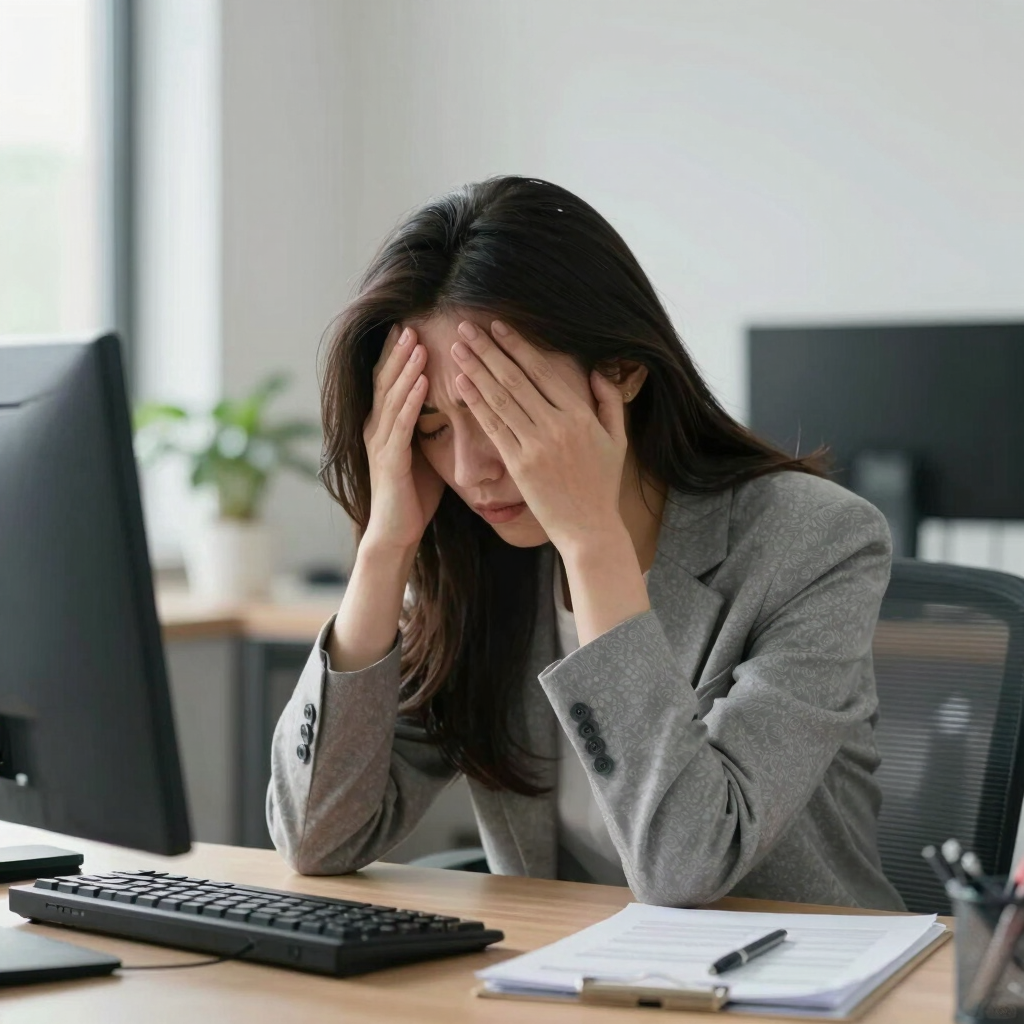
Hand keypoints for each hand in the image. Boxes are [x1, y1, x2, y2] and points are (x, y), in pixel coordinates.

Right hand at [362, 325, 444, 552]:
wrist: (396, 533)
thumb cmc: (415, 496)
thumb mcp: (427, 453)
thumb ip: (432, 428)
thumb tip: (458, 406)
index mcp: (386, 425)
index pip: (390, 381)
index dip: (399, 354)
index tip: (414, 325)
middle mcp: (377, 428)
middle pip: (386, 380)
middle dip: (399, 351)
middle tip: (413, 322)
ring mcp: (381, 443)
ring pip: (392, 397)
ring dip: (406, 368)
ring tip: (418, 342)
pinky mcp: (389, 461)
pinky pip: (401, 424)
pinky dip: (411, 400)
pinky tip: (423, 382)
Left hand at [450, 319, 628, 556]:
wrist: (589, 529)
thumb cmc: (602, 485)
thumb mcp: (617, 440)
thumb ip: (610, 402)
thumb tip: (597, 371)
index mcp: (580, 415)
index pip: (543, 371)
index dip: (518, 346)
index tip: (498, 327)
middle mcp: (557, 426)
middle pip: (515, 379)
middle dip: (488, 350)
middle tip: (466, 327)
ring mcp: (536, 445)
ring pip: (500, 399)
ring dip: (476, 370)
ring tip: (458, 348)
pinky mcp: (519, 465)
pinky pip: (493, 428)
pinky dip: (476, 403)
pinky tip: (462, 384)